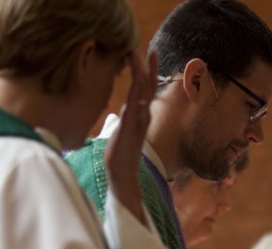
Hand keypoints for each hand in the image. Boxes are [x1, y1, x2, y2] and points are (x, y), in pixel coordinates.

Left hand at [104, 51, 157, 223]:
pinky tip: (138, 81)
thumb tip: (124, 108)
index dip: (146, 72)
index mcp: (140, 116)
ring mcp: (138, 123)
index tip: (145, 54)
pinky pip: (135, 108)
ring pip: (142, 94)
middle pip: (148, 88)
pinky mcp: (130, 130)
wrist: (122, 176)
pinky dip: (138, 94)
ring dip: (142, 75)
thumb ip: (125, 118)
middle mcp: (142, 117)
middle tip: (150, 49)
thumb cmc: (121, 155)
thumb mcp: (121, 130)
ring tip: (139, 58)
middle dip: (149, 68)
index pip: (144, 90)